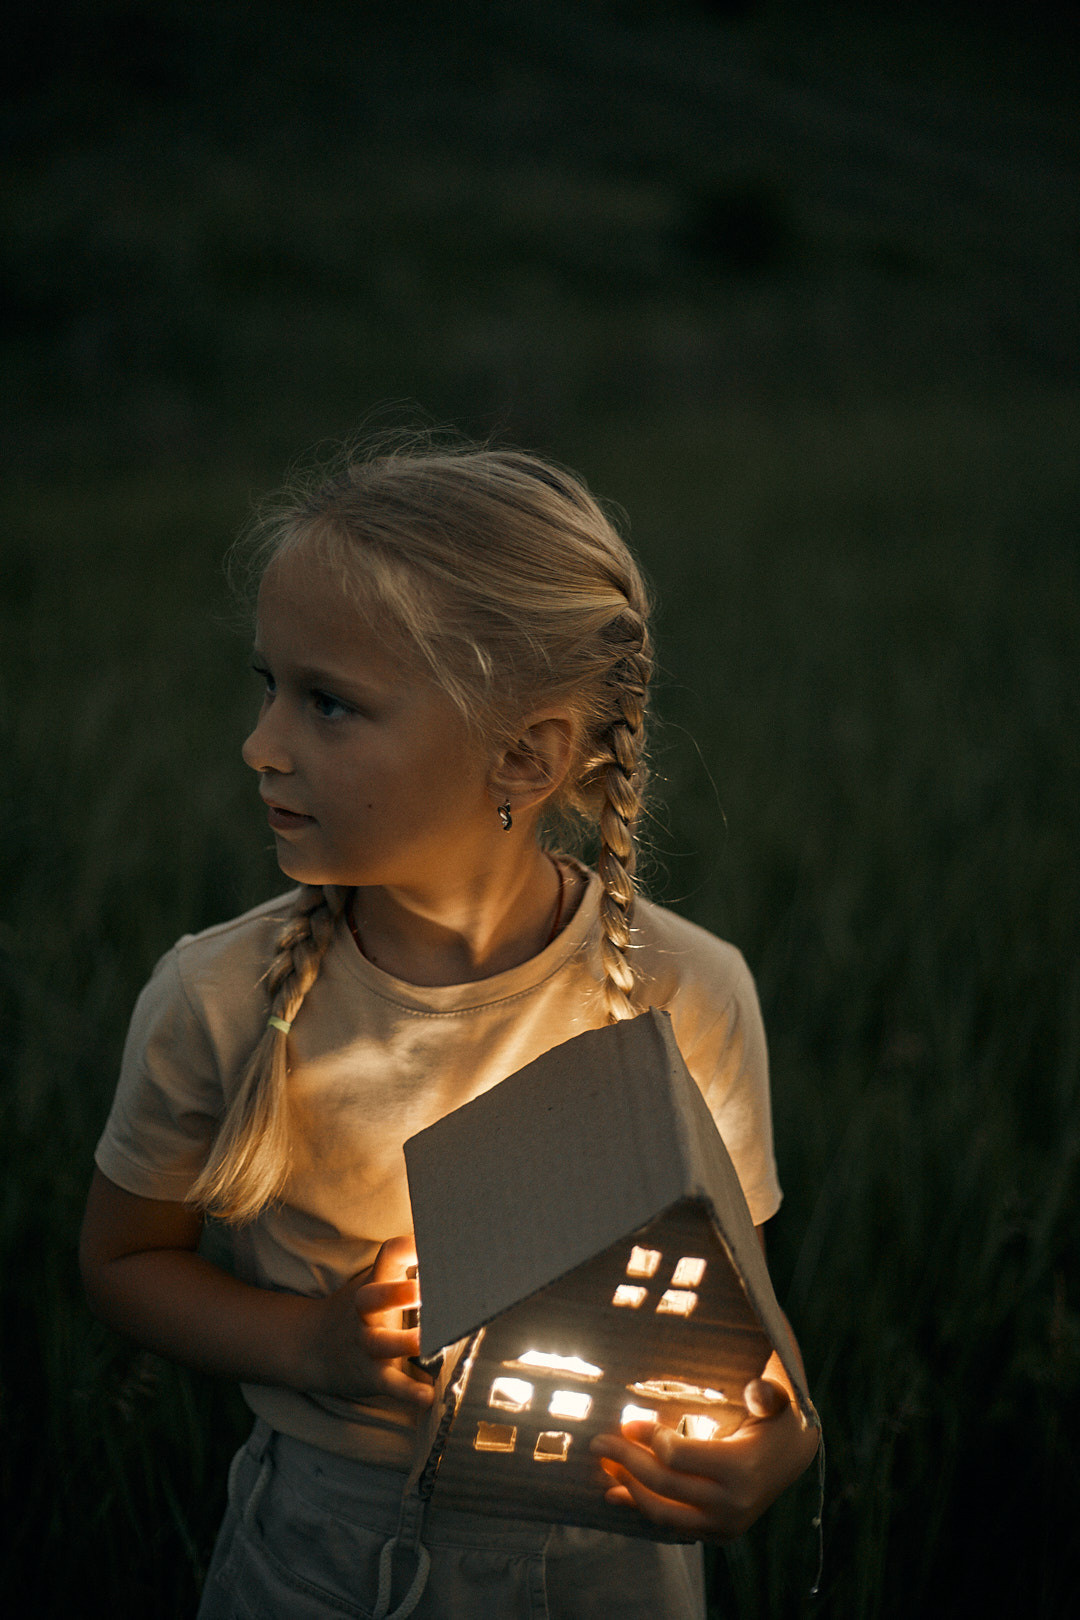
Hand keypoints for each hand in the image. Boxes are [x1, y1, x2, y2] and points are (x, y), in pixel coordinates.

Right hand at [301, 1235, 432, 1407]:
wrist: (310, 1347)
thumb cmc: (360, 1308)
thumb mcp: (375, 1281)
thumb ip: (406, 1265)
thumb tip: (454, 1243)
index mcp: (374, 1282)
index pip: (389, 1254)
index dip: (410, 1246)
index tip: (435, 1243)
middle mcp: (366, 1311)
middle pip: (373, 1296)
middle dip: (396, 1292)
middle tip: (421, 1290)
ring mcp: (366, 1343)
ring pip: (381, 1343)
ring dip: (404, 1342)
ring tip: (427, 1342)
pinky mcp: (371, 1375)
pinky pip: (389, 1384)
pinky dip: (408, 1392)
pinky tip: (428, 1396)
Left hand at [589, 1353, 818, 1540]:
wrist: (794, 1455)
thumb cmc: (777, 1417)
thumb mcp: (776, 1399)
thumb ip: (765, 1393)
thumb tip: (756, 1390)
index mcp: (741, 1469)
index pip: (678, 1457)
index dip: (648, 1437)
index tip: (629, 1420)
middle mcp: (732, 1506)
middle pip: (664, 1485)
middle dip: (626, 1461)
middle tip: (598, 1441)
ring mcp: (724, 1526)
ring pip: (663, 1513)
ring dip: (628, 1489)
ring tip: (604, 1466)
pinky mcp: (717, 1534)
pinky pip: (672, 1526)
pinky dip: (642, 1509)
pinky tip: (617, 1494)